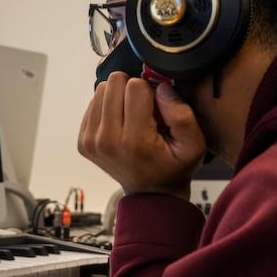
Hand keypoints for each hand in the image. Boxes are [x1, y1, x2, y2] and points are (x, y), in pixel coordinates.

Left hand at [78, 72, 205, 199]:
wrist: (150, 193)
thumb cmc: (173, 167)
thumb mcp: (193, 146)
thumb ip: (183, 116)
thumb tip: (161, 88)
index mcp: (134, 140)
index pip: (135, 86)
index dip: (150, 91)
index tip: (157, 109)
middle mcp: (107, 140)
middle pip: (114, 83)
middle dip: (132, 90)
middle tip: (144, 110)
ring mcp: (91, 141)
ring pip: (101, 89)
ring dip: (118, 97)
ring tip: (132, 116)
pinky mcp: (83, 141)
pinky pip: (93, 103)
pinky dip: (108, 107)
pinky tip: (121, 122)